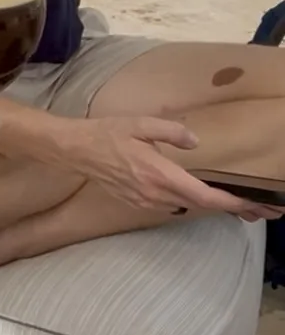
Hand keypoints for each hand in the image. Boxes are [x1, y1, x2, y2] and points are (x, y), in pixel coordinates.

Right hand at [54, 115, 281, 220]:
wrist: (77, 151)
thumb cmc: (107, 134)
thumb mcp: (142, 124)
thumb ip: (172, 132)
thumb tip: (194, 141)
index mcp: (159, 174)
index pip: (202, 195)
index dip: (229, 202)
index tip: (249, 204)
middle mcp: (155, 193)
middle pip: (200, 206)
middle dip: (230, 208)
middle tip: (257, 210)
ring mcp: (145, 201)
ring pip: (186, 207)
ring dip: (210, 206)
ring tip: (234, 204)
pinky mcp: (138, 202)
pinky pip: (171, 206)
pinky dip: (190, 203)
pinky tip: (199, 197)